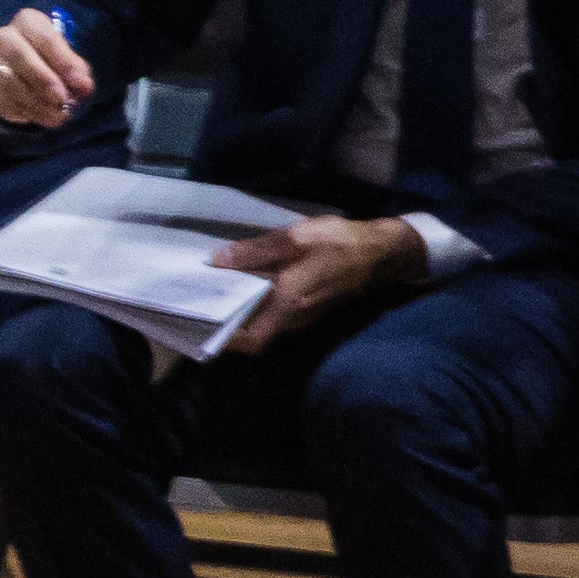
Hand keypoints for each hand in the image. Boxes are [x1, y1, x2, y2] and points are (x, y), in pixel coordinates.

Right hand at [0, 8, 98, 136]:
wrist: (22, 69)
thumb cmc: (49, 56)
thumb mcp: (66, 56)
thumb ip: (76, 69)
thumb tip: (84, 86)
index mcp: (28, 22)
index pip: (46, 40)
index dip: (65, 62)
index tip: (82, 84)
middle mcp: (5, 37)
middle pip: (19, 55)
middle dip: (42, 79)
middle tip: (62, 98)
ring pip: (10, 81)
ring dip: (37, 101)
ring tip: (59, 114)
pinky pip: (6, 101)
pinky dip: (29, 113)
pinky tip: (47, 118)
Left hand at [207, 213, 432, 352]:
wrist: (382, 252)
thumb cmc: (339, 243)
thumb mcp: (295, 237)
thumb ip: (255, 250)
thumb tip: (218, 260)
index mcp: (288, 303)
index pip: (250, 340)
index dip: (223, 340)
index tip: (196, 326)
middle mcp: (293, 318)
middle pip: (252, 335)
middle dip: (224, 324)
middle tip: (196, 304)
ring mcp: (302, 316)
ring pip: (263, 325)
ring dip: (239, 314)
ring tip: (211, 292)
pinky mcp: (308, 308)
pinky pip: (275, 314)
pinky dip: (256, 305)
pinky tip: (241, 284)